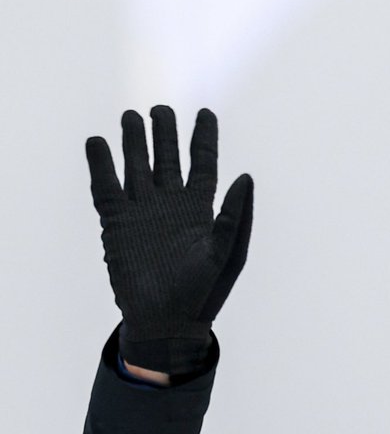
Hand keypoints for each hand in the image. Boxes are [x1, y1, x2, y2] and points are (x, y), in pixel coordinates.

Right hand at [86, 105, 253, 377]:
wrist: (167, 323)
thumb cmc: (204, 295)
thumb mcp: (227, 256)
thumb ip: (235, 216)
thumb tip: (246, 177)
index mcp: (201, 210)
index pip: (204, 164)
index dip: (204, 138)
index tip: (205, 113)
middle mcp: (171, 206)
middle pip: (167, 158)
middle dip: (165, 132)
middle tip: (161, 110)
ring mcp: (143, 212)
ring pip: (137, 165)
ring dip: (134, 141)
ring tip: (132, 118)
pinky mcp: (117, 223)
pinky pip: (106, 186)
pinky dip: (101, 164)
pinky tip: (98, 143)